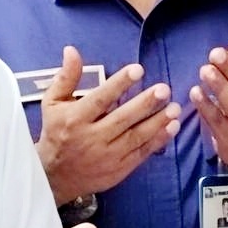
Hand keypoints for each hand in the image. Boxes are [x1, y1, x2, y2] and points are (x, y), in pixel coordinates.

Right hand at [36, 47, 179, 198]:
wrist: (54, 176)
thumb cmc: (55, 132)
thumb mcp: (52, 103)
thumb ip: (66, 77)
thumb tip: (71, 51)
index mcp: (75, 119)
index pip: (100, 99)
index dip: (119, 84)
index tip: (138, 70)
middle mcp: (92, 138)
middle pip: (122, 119)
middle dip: (145, 104)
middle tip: (164, 89)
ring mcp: (107, 156)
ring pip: (136, 137)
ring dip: (158, 122)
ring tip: (175, 108)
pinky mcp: (118, 169)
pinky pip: (141, 153)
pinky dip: (158, 140)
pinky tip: (172, 127)